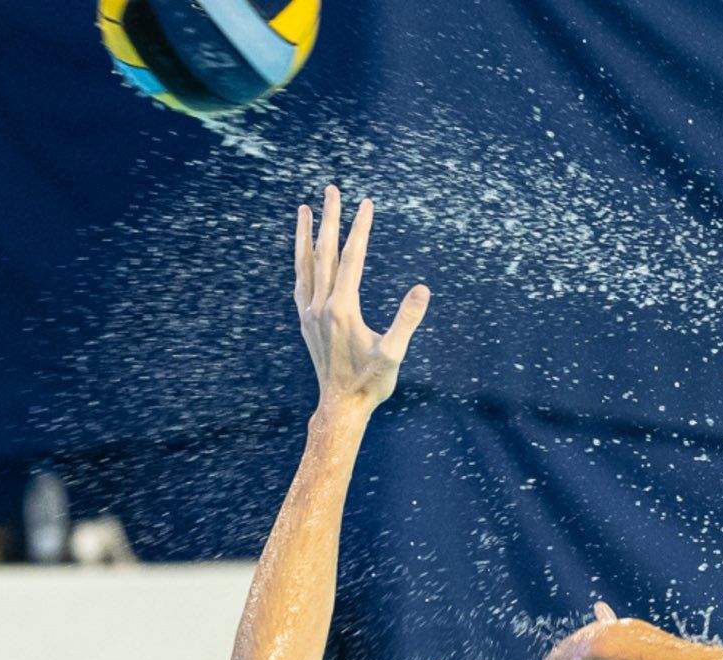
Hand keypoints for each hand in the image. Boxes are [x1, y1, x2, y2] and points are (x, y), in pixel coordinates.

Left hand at [294, 185, 427, 416]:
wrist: (341, 406)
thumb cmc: (372, 383)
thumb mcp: (394, 354)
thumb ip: (407, 320)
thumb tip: (422, 289)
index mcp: (342, 309)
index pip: (352, 258)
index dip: (360, 229)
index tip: (366, 204)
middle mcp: (321, 306)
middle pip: (325, 252)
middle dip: (330, 219)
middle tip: (332, 190)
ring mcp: (309, 313)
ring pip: (305, 264)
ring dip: (305, 235)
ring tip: (305, 209)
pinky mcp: (305, 322)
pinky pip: (300, 283)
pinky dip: (301, 262)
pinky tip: (303, 253)